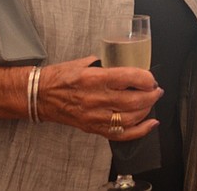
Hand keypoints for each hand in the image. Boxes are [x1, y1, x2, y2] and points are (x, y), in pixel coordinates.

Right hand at [35, 55, 162, 140]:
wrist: (39, 96)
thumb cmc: (60, 77)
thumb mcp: (84, 62)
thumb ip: (106, 63)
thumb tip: (126, 62)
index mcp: (94, 78)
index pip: (129, 78)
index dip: (146, 79)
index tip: (151, 78)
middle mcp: (96, 98)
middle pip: (134, 100)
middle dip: (151, 95)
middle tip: (156, 90)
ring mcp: (94, 116)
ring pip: (130, 118)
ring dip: (147, 110)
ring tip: (151, 102)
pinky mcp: (92, 128)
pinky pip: (120, 134)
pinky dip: (139, 130)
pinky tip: (150, 123)